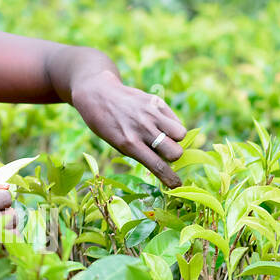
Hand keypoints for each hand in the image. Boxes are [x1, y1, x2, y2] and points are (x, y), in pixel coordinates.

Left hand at [70, 72, 187, 187]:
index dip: (170, 179)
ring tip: (163, 136)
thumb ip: (141, 152)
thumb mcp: (117, 143)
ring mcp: (150, 113)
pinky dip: (172, 125)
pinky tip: (160, 124)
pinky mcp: (155, 101)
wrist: (98, 94)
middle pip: (175, 152)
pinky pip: (175, 120)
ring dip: (175, 139)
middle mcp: (141, 128)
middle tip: (163, 152)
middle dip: (173, 156)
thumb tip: (167, 164)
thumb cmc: (107, 124)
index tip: (176, 185)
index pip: (158, 166)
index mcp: (129, 143)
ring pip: (180, 134)